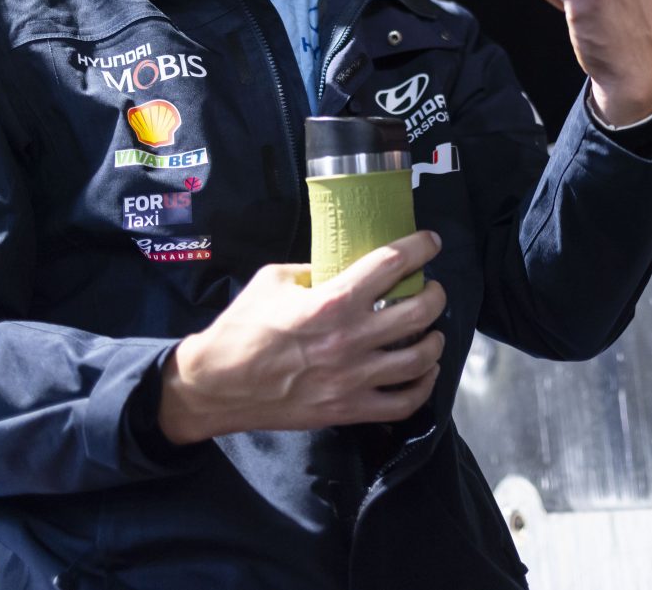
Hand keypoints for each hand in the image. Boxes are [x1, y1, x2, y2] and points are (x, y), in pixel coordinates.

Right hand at [158, 231, 447, 442]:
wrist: (216, 386)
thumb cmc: (241, 328)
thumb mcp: (273, 279)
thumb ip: (313, 269)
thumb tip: (341, 264)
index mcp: (331, 301)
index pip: (391, 264)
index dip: (420, 247)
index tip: (431, 242)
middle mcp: (350, 339)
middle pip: (419, 312)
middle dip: (435, 295)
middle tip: (432, 289)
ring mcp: (352, 379)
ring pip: (419, 359)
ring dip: (435, 340)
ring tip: (433, 331)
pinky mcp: (348, 410)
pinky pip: (402, 404)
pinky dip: (423, 387)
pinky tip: (425, 372)